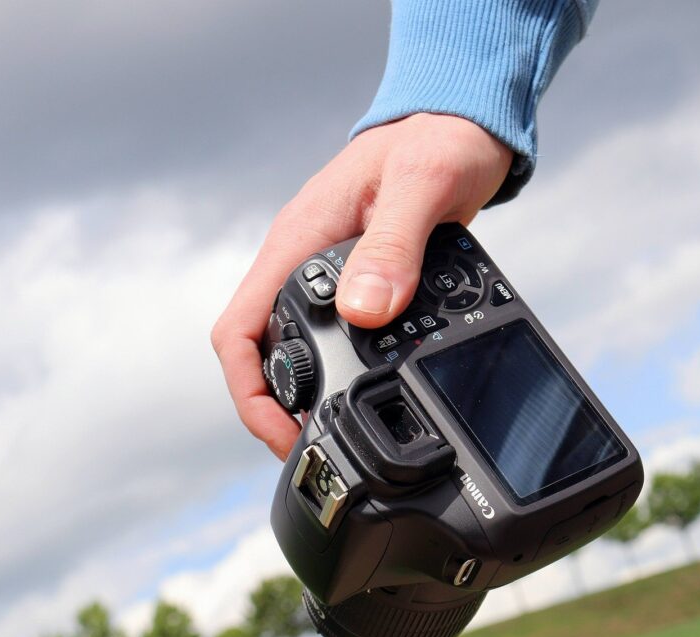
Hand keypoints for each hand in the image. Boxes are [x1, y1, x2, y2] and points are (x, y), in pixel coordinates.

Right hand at [212, 113, 512, 458]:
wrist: (461, 124)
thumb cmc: (440, 141)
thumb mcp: (422, 186)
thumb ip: (394, 245)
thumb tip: (365, 312)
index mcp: (299, 240)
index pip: (239, 326)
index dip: (249, 390)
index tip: (283, 431)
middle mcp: (304, 260)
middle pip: (261, 349)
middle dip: (277, 407)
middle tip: (316, 448)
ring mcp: (330, 272)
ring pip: (297, 346)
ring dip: (309, 392)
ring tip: (341, 432)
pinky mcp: (361, 279)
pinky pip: (336, 334)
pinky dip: (345, 368)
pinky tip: (373, 388)